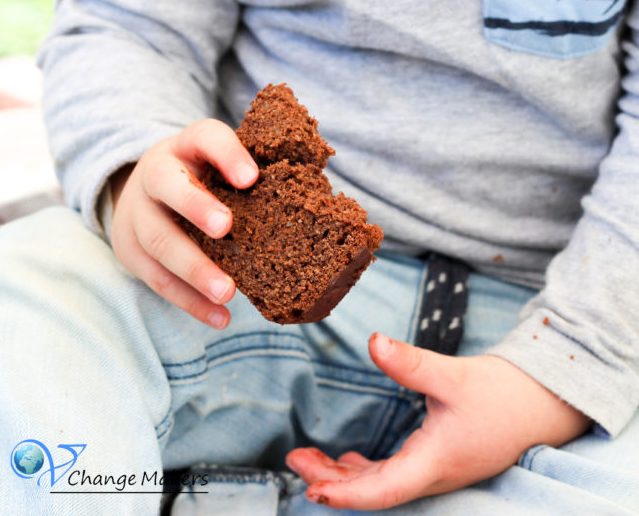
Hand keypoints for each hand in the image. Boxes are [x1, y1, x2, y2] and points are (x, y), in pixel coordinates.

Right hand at [110, 119, 258, 328]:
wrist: (145, 192)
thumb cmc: (203, 179)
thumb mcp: (221, 164)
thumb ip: (257, 173)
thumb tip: (320, 202)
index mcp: (186, 146)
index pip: (205, 137)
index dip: (227, 154)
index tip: (252, 177)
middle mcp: (155, 174)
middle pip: (167, 186)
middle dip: (196, 206)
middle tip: (226, 228)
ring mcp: (136, 213)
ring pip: (158, 240)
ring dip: (194, 269)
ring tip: (228, 292)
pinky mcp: (130, 250)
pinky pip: (157, 279)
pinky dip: (189, 301)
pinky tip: (219, 317)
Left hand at [286, 333, 590, 509]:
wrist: (541, 404)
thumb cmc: (503, 395)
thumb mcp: (453, 376)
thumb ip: (410, 362)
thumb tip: (373, 341)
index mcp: (434, 462)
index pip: (382, 491)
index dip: (343, 494)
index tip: (309, 488)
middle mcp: (432, 474)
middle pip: (374, 490)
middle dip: (332, 480)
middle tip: (296, 459)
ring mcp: (435, 469)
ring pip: (382, 482)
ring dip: (345, 475)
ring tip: (310, 460)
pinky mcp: (438, 458)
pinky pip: (395, 473)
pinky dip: (367, 469)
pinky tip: (351, 460)